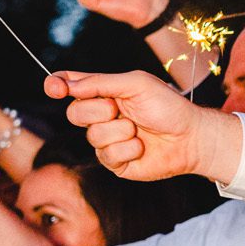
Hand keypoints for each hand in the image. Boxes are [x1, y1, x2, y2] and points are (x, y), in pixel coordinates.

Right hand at [44, 68, 238, 184]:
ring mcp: (104, 140)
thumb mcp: (135, 84)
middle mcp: (100, 116)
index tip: (54, 87)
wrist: (190, 136)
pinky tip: (142, 147)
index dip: (57, 85)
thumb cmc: (167, 106)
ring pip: (93, 136)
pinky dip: (129, 149)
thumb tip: (66, 83)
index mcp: (104, 93)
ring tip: (139, 130)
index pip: (70, 86)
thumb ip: (100, 83)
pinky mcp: (112, 162)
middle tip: (121, 109)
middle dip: (99, 111)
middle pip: (73, 113)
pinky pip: (107, 155)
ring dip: (121, 131)